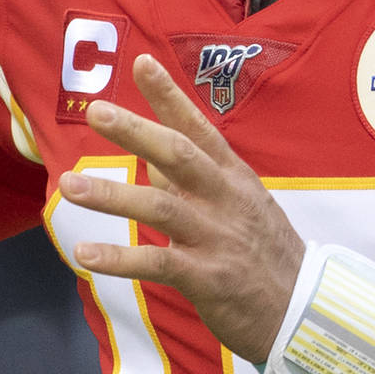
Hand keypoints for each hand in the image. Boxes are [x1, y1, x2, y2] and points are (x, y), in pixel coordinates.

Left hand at [63, 54, 305, 362]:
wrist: (304, 311)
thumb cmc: (265, 253)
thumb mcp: (238, 205)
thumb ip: (192, 181)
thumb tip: (151, 158)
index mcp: (233, 176)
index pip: (198, 127)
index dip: (170, 95)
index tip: (141, 62)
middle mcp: (226, 199)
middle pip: (179, 155)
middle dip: (136, 131)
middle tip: (96, 111)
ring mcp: (218, 237)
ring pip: (162, 207)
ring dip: (113, 195)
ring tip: (70, 186)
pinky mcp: (209, 278)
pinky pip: (158, 263)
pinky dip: (120, 258)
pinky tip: (85, 253)